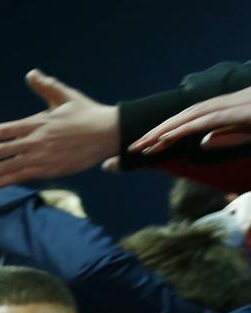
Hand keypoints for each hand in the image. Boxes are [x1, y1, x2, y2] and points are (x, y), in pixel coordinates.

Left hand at [0, 69, 118, 189]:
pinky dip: (2, 182)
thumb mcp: (66, 97)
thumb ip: (46, 87)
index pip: (1, 131)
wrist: (110, 133)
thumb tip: (31, 73)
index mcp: (36, 123)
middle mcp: (34, 141)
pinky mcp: (48, 170)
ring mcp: (40, 157)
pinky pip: (20, 177)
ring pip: (5, 168)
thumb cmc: (87, 114)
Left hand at [129, 85, 250, 154]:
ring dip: (165, 129)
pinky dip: (185, 128)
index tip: (145, 145)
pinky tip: (167, 138)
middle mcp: (227, 104)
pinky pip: (207, 119)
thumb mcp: (248, 133)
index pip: (191, 119)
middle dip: (157, 130)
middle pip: (185, 116)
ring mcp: (234, 105)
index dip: (167, 130)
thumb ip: (227, 137)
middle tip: (133, 147)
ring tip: (143, 144)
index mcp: (228, 110)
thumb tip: (203, 142)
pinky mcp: (241, 112)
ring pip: (191, 116)